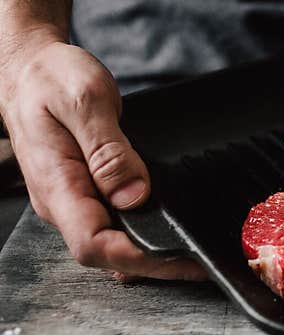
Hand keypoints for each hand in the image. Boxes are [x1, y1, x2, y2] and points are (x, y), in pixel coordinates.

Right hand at [0, 28, 205, 279]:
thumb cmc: (50, 79)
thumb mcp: (84, 101)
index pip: (93, 244)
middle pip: (107, 256)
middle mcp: (64, 202)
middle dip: (156, 265)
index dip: (138, 258)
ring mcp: (74, 201)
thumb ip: (108, 150)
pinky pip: (115, 226)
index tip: (179, 256)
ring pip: (112, 245)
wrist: (30, 69)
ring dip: (153, 255)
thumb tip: (132, 195)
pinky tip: (170, 233)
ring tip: (194, 255)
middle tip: (202, 263)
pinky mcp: (87, 194)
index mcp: (57, 185)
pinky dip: (145, 235)